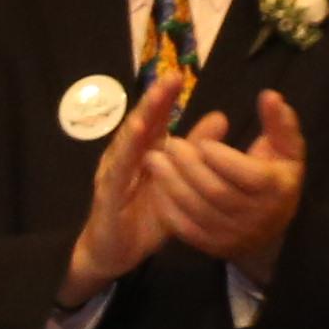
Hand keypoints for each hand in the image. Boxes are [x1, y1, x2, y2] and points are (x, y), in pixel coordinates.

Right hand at [59, 88, 177, 301]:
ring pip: (127, 143)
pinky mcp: (107, 196)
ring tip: (153, 100)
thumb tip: (221, 118)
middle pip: (140, 124)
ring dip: (140, 120)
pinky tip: (136, 137)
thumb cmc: (143, 217)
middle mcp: (125, 157)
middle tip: (171, 78)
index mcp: (143, 153)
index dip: (166, 99)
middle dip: (154, 100)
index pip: (156, 120)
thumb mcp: (177, 184)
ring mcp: (113, 174)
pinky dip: (126, 154)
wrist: (113, 252)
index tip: (180, 75)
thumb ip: (196, 153)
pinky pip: (117, 173)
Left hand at [145, 88, 304, 270]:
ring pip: (197, 210)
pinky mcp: (214, 247)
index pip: (246, 174)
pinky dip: (169, 207)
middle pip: (216, 192)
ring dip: (172, 184)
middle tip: (170, 144)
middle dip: (189, 167)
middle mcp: (256, 216)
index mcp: (276, 189)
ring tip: (155, 159)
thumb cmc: (277, 177)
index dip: (221, 158)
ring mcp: (234, 235)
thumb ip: (279, 122)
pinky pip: (186, 229)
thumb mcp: (287, 148)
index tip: (203, 142)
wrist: (272, 226)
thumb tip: (269, 95)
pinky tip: (157, 186)